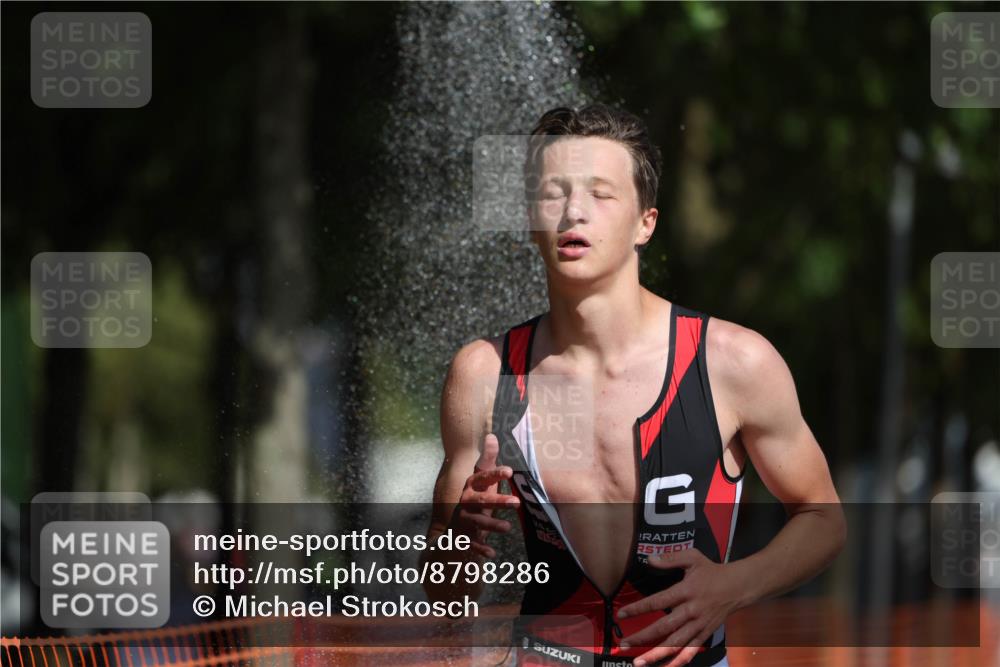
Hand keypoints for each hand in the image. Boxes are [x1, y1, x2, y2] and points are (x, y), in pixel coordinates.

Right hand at [446, 433, 519, 558]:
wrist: (450, 523)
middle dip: (498, 501)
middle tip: (517, 503)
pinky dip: (480, 549)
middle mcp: (464, 501)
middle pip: (480, 500)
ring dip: (491, 524)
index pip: (481, 477)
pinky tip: (492, 554)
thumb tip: (492, 435)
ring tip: (507, 528)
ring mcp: (462, 518)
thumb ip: (487, 459)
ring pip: (476, 521)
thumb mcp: (480, 478)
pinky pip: (471, 543)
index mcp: (469, 486)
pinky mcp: (462, 535)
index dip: (495, 473)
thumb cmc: (473, 495)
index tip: (510, 471)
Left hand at [617, 549, 743, 666]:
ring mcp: (698, 625)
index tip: (621, 614)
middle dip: (642, 637)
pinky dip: (679, 661)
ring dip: (656, 654)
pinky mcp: (705, 634)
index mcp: (686, 591)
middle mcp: (691, 611)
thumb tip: (649, 559)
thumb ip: (670, 558)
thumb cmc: (712, 571)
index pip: (657, 601)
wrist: (739, 587)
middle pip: (663, 627)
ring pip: (675, 643)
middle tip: (624, 644)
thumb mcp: (692, 557)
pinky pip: (691, 651)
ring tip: (639, 662)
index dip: (638, 609)